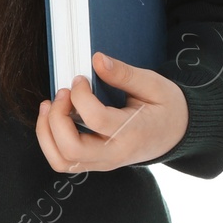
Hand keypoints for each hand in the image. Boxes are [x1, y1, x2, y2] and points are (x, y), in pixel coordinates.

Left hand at [34, 51, 188, 171]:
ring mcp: (103, 162)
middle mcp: (115, 154)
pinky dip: (49, 140)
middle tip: (63, 93)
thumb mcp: (154, 85)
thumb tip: (98, 59)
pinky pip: (63, 161)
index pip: (96, 120)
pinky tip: (53, 118)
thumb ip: (125, 74)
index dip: (80, 95)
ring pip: (61, 160)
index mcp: (133, 133)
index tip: (80, 79)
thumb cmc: (166, 109)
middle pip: (71, 148)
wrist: (177, 133)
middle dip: (57, 117)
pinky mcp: (94, 161)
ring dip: (46, 132)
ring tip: (50, 106)